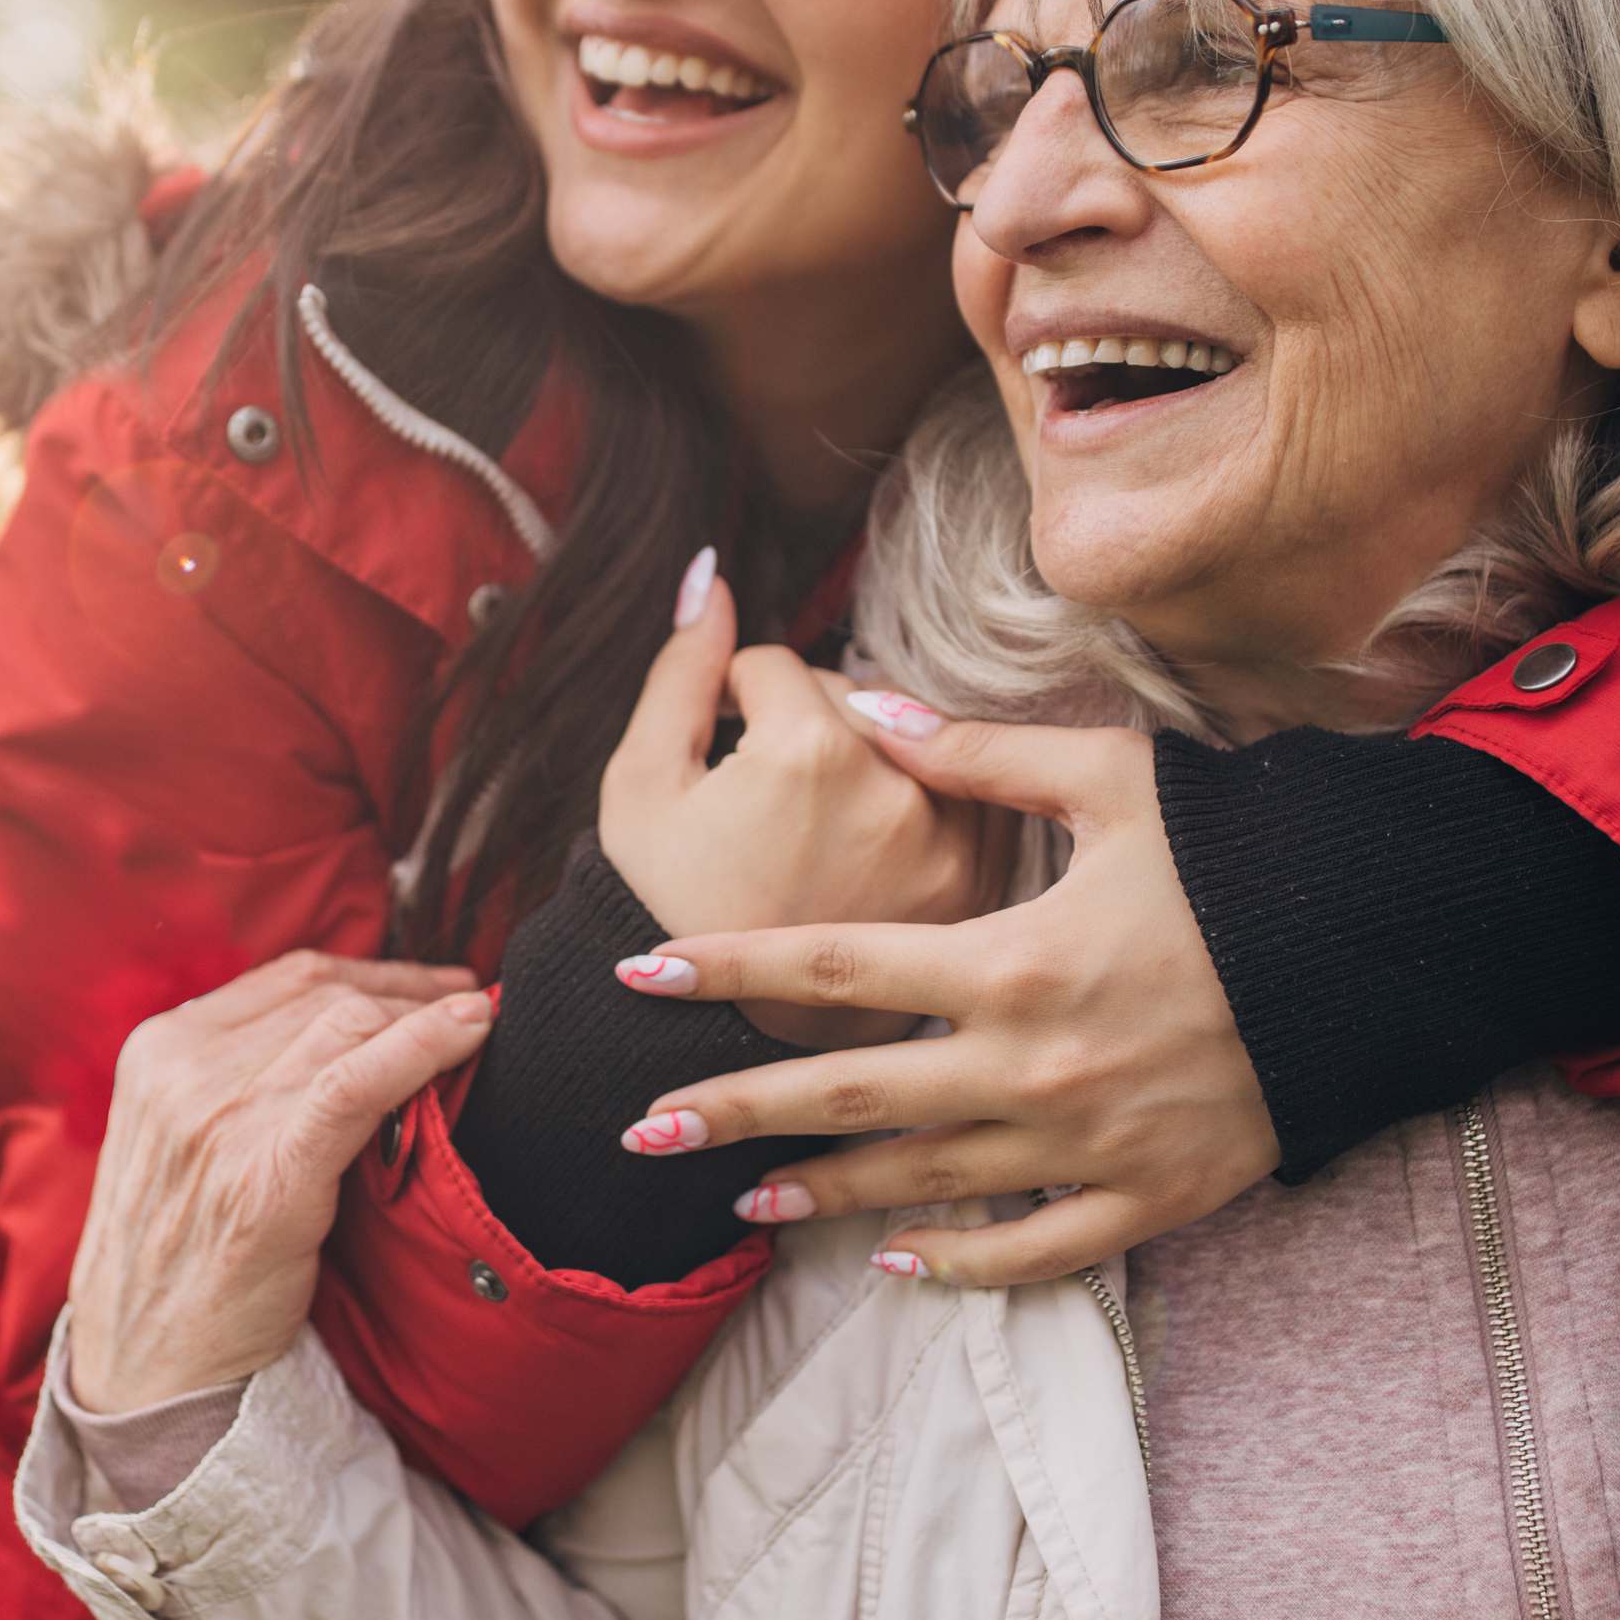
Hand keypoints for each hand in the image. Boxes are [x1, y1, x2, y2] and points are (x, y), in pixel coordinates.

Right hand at [64, 952, 495, 1413]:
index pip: (289, 978)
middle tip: (470, 1004)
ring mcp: (219, 1118)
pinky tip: (471, 1028)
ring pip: (348, 1026)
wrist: (144, 1372)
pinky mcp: (266, 1173)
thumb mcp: (176, 1147)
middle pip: (326, 998)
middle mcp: (182, 1071)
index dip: (376, 972)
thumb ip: (232, 1084)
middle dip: (411, 994)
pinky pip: (357, 1082)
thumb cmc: (175, 1265)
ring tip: (479, 1027)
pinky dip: (422, 1044)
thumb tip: (338, 1040)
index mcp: (156, 1051)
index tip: (430, 984)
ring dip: (427, 1018)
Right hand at [598, 550, 999, 1045]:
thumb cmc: (662, 910)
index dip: (732, 703)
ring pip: (914, 743)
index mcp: (810, 752)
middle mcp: (897, 788)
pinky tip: (868, 849)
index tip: (720, 759)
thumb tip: (711, 574)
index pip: (779, 667)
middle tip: (763, 803)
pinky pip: (959, 801)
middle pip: (854, 698)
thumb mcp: (641, 786)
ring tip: (818, 825)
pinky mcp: (977, 886)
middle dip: (804, 729)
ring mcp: (948, 840)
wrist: (719, 1046)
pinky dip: (920, 806)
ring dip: (871, 760)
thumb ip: (681, 670)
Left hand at [604, 710, 1280, 1287]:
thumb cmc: (1246, 857)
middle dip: (731, 1114)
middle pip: (846, 1096)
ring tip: (738, 1202)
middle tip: (635, 1135)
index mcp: (1010, 961)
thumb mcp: (1116, 781)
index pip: (829, 970)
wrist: (1384, 957)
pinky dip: (957, 1263)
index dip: (725, 971)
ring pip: (920, 1183)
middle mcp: (1030, 1066)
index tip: (638, 974)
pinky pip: (1031, 1247)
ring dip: (820, 1195)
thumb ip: (979, 754)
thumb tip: (868, 708)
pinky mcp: (1147, 1195)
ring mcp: (1086, 1142)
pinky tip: (893, 1263)